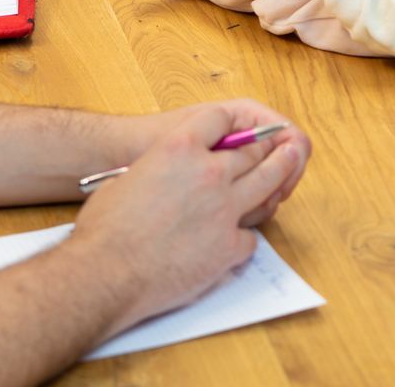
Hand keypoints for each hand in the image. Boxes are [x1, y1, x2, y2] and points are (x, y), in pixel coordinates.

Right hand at [69, 102, 309, 333]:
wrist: (103, 275)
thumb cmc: (104, 231)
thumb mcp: (125, 180)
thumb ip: (155, 169)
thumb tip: (162, 176)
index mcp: (178, 148)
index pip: (219, 119)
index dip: (230, 121)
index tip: (239, 125)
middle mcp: (209, 172)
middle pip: (253, 150)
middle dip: (267, 145)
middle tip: (281, 144)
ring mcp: (224, 208)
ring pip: (268, 182)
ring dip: (283, 170)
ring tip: (292, 162)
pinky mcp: (229, 245)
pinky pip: (250, 233)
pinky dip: (244, 234)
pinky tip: (237, 235)